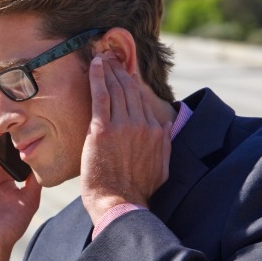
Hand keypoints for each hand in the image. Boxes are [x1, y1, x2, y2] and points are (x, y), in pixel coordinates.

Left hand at [81, 53, 171, 224]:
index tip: (124, 73)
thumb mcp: (161, 168)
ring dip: (108, 69)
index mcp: (157, 131)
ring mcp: (124, 125)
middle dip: (119, 71)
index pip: (143, 99)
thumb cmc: (137, 191)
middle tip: (110, 58)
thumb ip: (164, 145)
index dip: (132, 83)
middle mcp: (143, 124)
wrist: (120, 203)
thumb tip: (166, 128)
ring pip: (117, 89)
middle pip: (130, 89)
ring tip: (101, 58)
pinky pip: (101, 96)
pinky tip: (95, 65)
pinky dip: (98, 77)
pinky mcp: (103, 129)